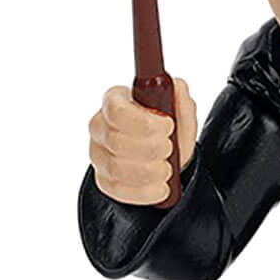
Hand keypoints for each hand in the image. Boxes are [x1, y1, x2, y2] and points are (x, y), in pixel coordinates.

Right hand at [88, 78, 196, 204]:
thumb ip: (180, 101)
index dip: (144, 122)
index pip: (116, 111)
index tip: (168, 126)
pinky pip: (119, 190)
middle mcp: (100, 127)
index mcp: (115, 101)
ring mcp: (98, 155)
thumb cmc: (169, 131)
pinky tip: (161, 186)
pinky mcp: (103, 180)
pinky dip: (146, 192)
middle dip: (153, 148)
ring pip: (116, 168)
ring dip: (151, 171)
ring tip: (167, 168)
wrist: (169, 159)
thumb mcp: (181, 115)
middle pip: (117, 142)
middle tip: (169, 147)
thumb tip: (178, 87)